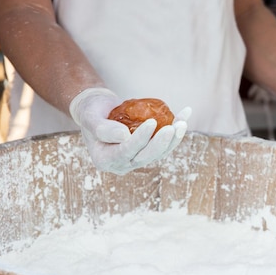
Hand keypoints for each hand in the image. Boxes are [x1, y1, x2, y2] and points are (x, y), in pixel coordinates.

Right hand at [69, 88, 190, 174]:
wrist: (98, 110)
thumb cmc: (91, 112)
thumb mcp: (90, 117)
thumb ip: (103, 129)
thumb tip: (125, 136)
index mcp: (105, 160)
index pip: (126, 151)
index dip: (140, 139)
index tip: (151, 122)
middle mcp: (122, 164)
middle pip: (146, 156)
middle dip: (162, 143)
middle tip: (174, 127)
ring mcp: (136, 159)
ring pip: (159, 152)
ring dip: (173, 138)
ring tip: (183, 121)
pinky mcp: (147, 150)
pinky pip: (164, 144)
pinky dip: (175, 131)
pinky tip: (184, 115)